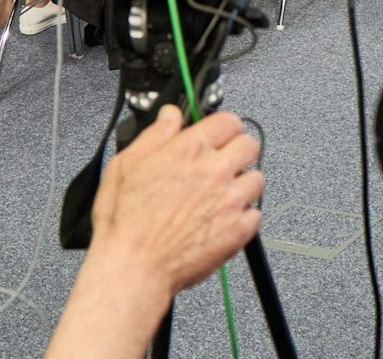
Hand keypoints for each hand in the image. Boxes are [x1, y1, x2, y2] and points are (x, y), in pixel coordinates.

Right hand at [92, 108, 263, 300]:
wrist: (133, 268)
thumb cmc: (125, 223)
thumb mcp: (126, 165)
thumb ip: (156, 134)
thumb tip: (171, 115)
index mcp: (190, 150)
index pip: (228, 120)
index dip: (223, 127)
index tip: (219, 135)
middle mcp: (215, 171)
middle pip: (249, 145)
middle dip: (238, 151)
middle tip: (223, 164)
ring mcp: (230, 200)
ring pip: (257, 179)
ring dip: (243, 185)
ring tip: (221, 196)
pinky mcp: (239, 229)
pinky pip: (256, 214)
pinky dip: (243, 217)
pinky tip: (222, 220)